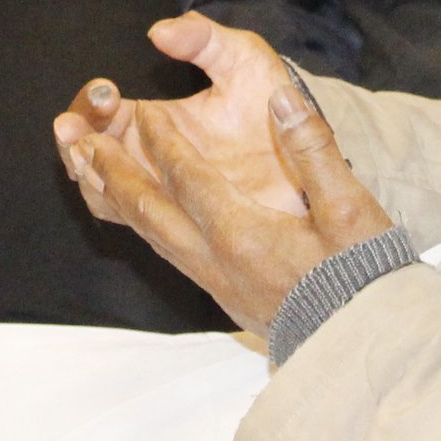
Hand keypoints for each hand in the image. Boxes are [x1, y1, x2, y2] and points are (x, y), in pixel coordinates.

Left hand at [55, 29, 392, 335]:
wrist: (365, 344)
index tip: (136, 109)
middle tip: (76, 139)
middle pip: (149, 208)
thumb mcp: (350, 205)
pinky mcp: (222, 295)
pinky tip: (139, 214)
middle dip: (111, 169)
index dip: (160, 140)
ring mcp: (215, 281)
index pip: (187, 177)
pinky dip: (141, 225)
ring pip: (150, 234)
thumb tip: (281, 96)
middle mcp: (215, 259)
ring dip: (115, 197)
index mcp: (243, 232)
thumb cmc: (362, 273)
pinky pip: (166, 252)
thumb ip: (313, 147)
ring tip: (87, 170)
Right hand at [56, 14, 307, 213]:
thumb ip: (204, 40)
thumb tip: (159, 30)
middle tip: (75, 128)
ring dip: (86, 171)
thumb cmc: (278, 104)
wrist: (315, 161)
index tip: (105, 90)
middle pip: (88, 153)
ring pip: (101, 189)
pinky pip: (134, 220)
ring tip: (88, 156)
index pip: (102, 111)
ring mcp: (161, 193)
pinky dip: (115, 203)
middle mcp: (148, 158)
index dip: (92, 101)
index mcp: (152, 120)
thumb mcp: (243, 60)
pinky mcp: (179, 222)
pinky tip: (118, 187)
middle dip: (74, 138)